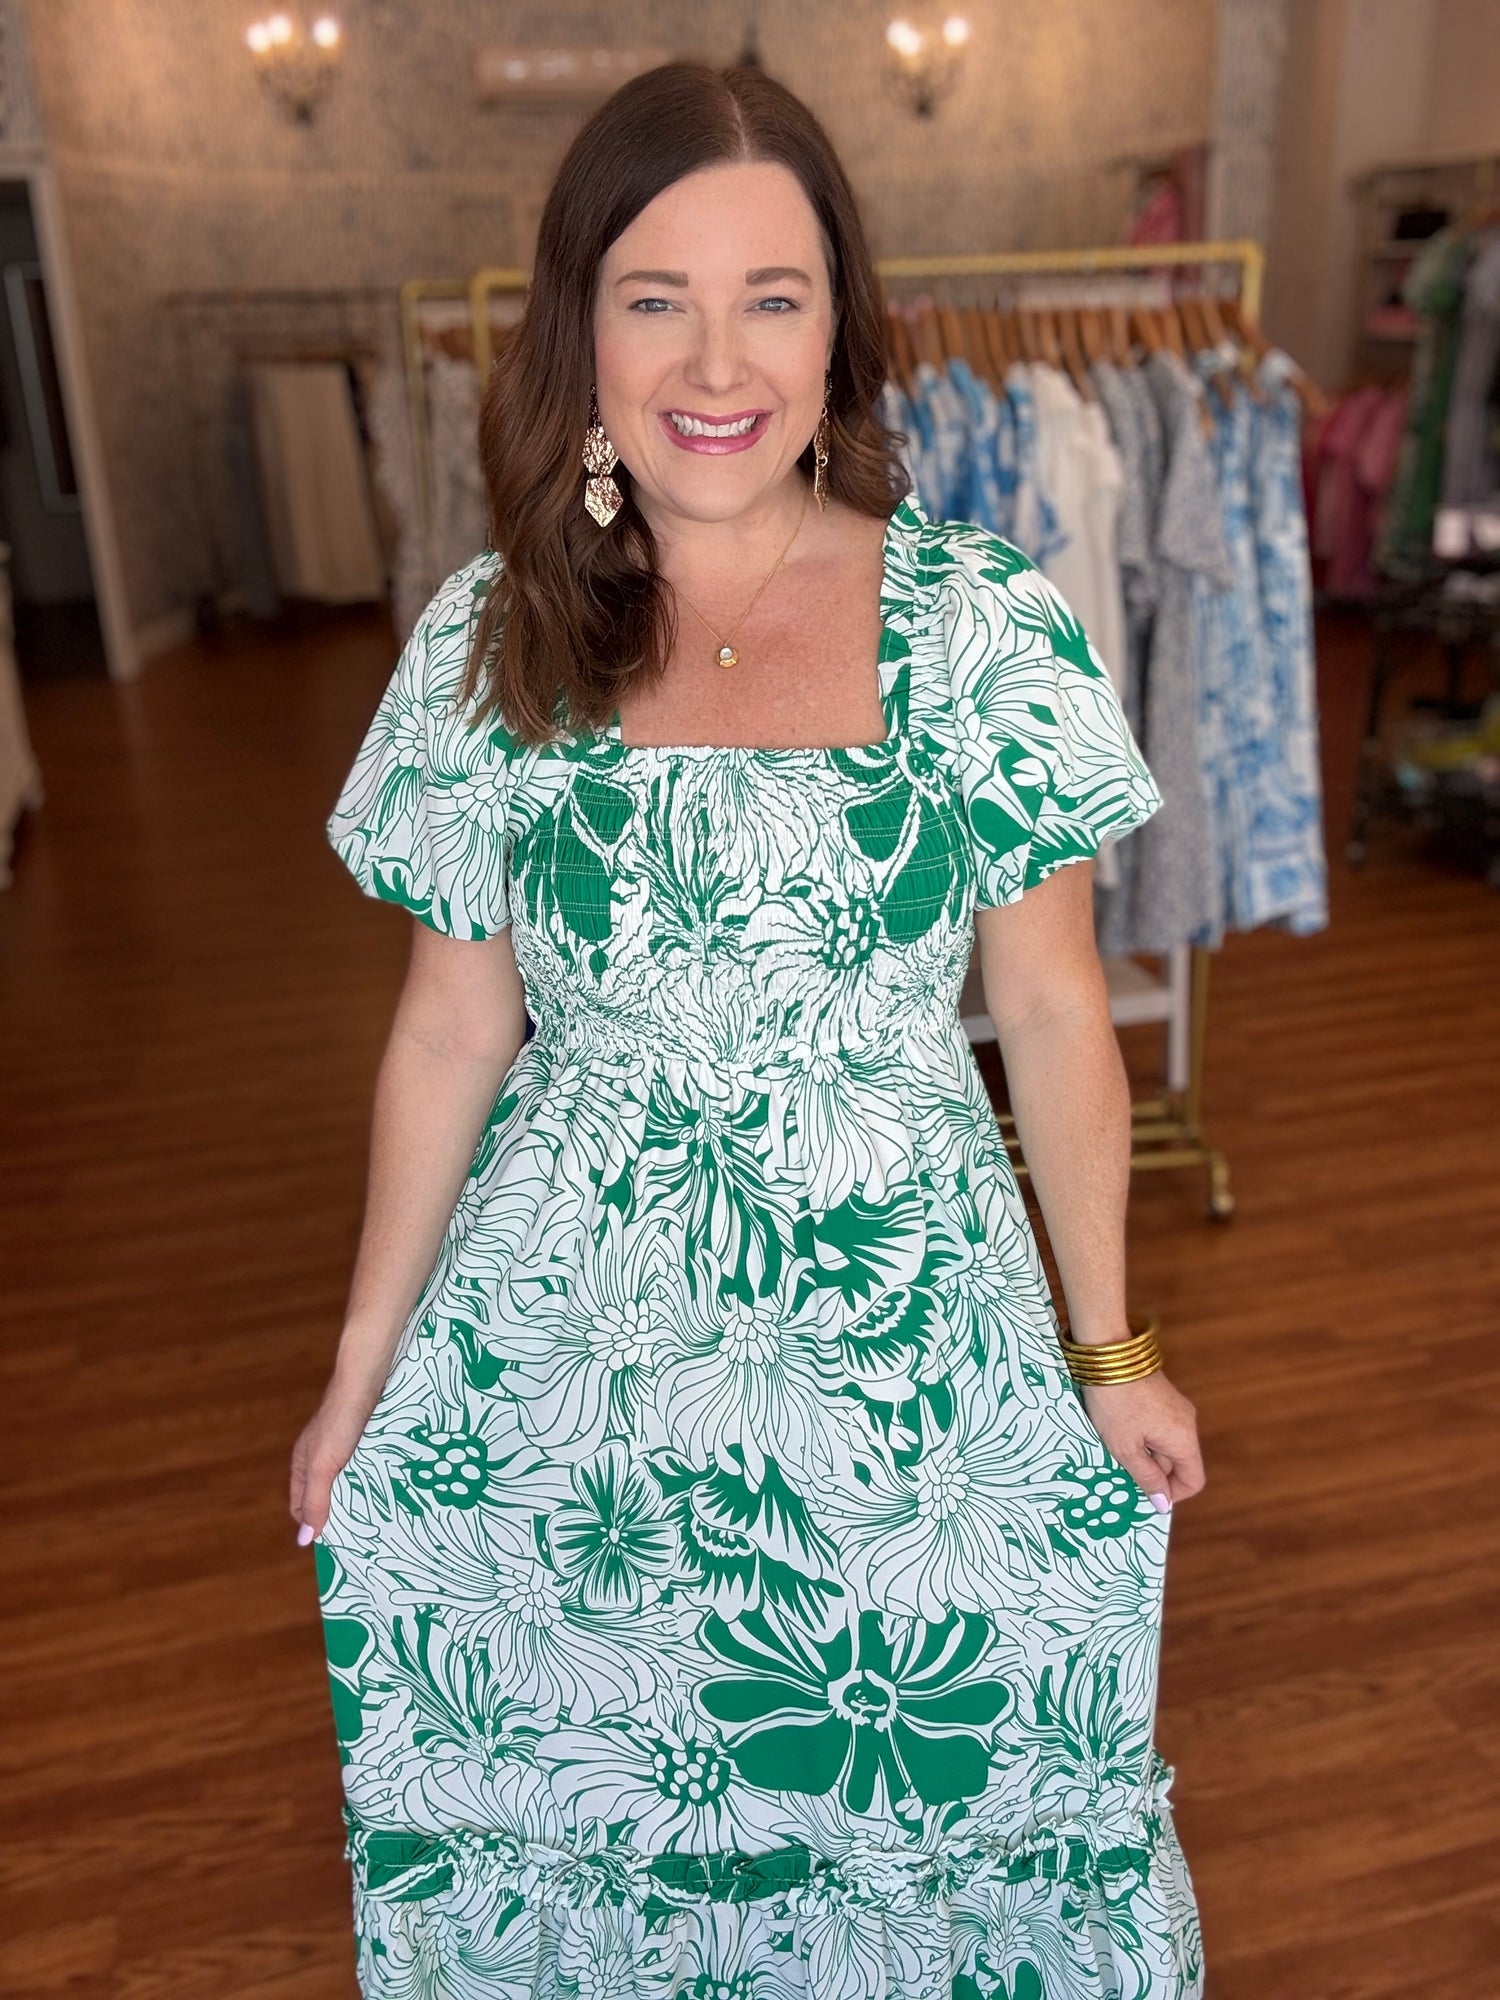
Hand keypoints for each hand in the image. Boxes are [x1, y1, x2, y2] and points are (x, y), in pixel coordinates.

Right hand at [289, 1383, 378, 1543]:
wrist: (365, 1382)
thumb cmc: (340, 1423)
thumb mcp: (323, 1466)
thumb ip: (315, 1500)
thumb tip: (305, 1539)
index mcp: (303, 1466)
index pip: (302, 1508)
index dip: (315, 1525)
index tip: (338, 1543)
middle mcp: (320, 1459)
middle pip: (325, 1496)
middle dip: (339, 1514)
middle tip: (362, 1534)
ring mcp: (342, 1448)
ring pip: (346, 1483)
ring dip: (358, 1497)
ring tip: (377, 1515)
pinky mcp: (363, 1440)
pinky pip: (364, 1468)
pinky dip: (371, 1480)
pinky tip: (385, 1488)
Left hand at [1082, 1367, 1205, 1508]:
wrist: (1107, 1353)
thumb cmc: (1114, 1403)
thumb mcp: (1124, 1447)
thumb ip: (1146, 1477)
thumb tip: (1163, 1504)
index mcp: (1183, 1439)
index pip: (1193, 1481)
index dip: (1171, 1494)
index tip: (1142, 1491)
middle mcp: (1188, 1423)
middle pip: (1179, 1464)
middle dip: (1152, 1472)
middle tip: (1121, 1469)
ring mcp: (1177, 1408)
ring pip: (1167, 1446)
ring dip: (1144, 1453)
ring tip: (1115, 1447)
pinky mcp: (1164, 1398)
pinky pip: (1160, 1428)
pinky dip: (1143, 1436)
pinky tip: (1118, 1429)